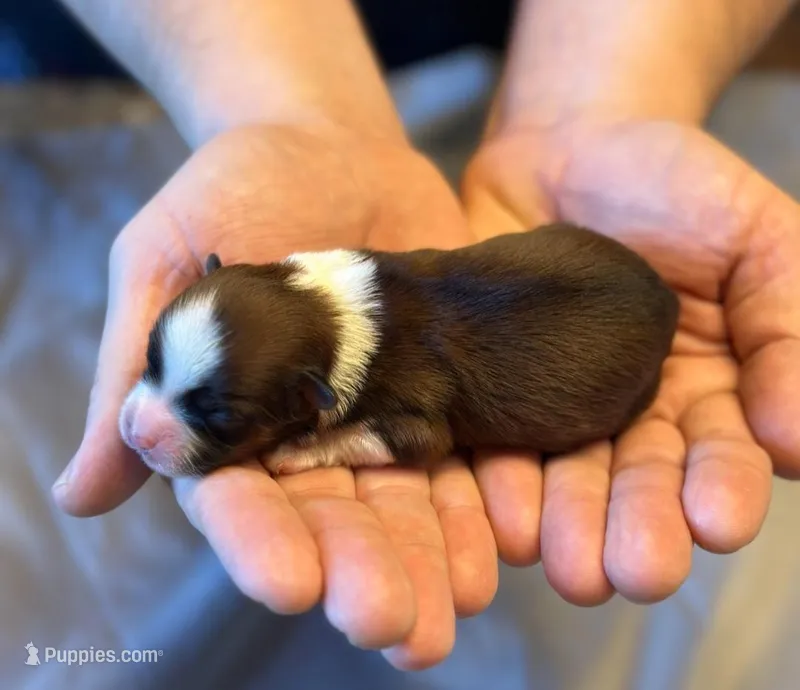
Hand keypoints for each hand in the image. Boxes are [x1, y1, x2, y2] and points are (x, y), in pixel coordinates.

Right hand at [52, 124, 498, 669]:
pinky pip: (467, 441)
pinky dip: (487, 488)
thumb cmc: (225, 194)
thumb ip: (133, 370)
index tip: (290, 582)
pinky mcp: (441, 383)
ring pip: (408, 498)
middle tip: (392, 625)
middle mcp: (309, 434)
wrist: (322, 145)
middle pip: (335, 518)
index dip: (262, 541)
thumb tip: (77, 495)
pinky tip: (510, 532)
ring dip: (432, 553)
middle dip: (362, 569)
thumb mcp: (158, 265)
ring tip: (456, 603)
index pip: (240, 498)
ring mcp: (381, 412)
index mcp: (233, 421)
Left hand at [460, 117, 799, 603]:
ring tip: (569, 565)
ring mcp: (554, 406)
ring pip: (564, 480)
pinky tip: (501, 519)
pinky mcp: (490, 390)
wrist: (563, 144)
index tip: (717, 520)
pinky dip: (497, 483)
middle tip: (634, 571)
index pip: (721, 454)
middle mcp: (629, 414)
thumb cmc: (671, 182)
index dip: (723, 489)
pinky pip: (492, 442)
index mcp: (705, 389)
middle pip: (638, 484)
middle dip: (639, 527)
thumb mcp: (757, 235)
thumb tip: (794, 439)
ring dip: (568, 526)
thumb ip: (787, 323)